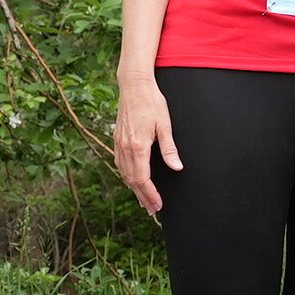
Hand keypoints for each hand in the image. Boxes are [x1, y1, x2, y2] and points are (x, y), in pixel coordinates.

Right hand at [114, 78, 181, 216]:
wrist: (134, 85)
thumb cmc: (152, 102)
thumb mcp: (165, 125)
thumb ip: (169, 149)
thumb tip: (177, 168)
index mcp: (138, 146)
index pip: (142, 179)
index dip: (150, 194)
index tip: (158, 205)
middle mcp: (125, 147)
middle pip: (132, 180)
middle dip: (143, 197)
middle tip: (153, 210)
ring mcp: (119, 143)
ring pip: (124, 173)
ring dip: (134, 189)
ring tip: (144, 200)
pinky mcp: (117, 139)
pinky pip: (120, 163)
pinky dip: (126, 176)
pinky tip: (132, 180)